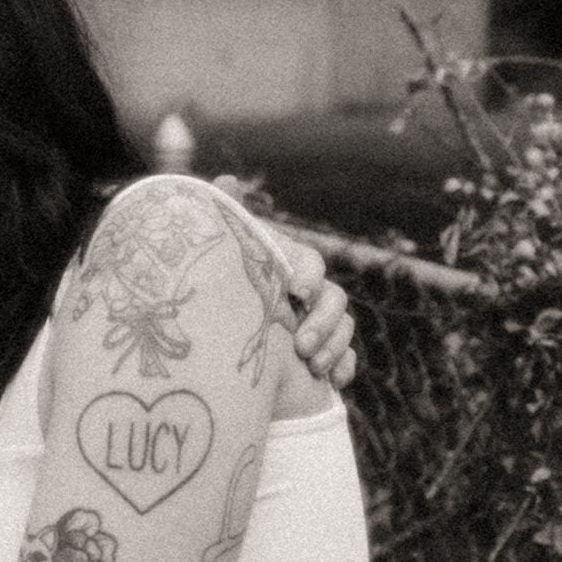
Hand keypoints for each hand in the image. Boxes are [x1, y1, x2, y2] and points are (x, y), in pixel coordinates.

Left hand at [210, 176, 356, 388]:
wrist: (214, 344)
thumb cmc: (219, 289)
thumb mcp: (221, 257)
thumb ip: (226, 218)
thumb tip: (226, 180)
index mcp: (286, 265)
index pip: (310, 263)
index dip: (308, 275)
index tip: (295, 292)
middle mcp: (307, 293)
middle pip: (334, 298)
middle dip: (323, 320)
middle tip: (302, 344)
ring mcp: (317, 323)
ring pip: (344, 328)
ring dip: (334, 346)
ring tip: (313, 365)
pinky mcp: (321, 353)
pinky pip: (347, 358)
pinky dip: (344, 368)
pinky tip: (334, 382)